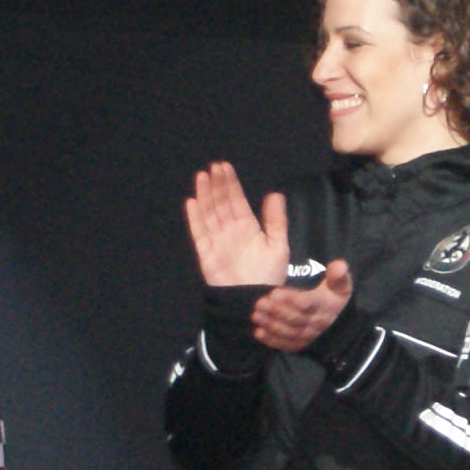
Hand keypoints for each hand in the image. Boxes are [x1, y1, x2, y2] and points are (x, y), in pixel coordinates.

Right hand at [187, 164, 292, 287]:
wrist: (255, 301)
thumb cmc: (269, 275)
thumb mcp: (278, 245)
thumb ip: (276, 220)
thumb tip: (275, 194)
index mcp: (247, 227)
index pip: (236, 200)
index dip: (230, 184)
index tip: (225, 167)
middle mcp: (230, 230)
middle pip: (220, 203)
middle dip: (216, 185)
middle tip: (213, 167)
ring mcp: (217, 241)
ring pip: (209, 213)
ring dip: (204, 195)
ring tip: (201, 177)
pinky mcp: (207, 253)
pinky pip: (199, 233)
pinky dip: (195, 218)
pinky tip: (191, 202)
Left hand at [248, 260, 354, 353]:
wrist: (337, 320)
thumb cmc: (333, 296)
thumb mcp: (340, 284)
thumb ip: (338, 275)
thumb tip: (339, 266)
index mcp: (325, 306)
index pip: (307, 303)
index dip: (291, 299)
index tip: (274, 292)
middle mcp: (316, 323)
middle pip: (295, 319)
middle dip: (276, 311)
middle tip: (259, 303)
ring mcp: (308, 335)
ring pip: (288, 332)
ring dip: (271, 324)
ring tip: (255, 315)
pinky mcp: (299, 344)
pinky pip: (285, 344)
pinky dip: (271, 340)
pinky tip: (258, 332)